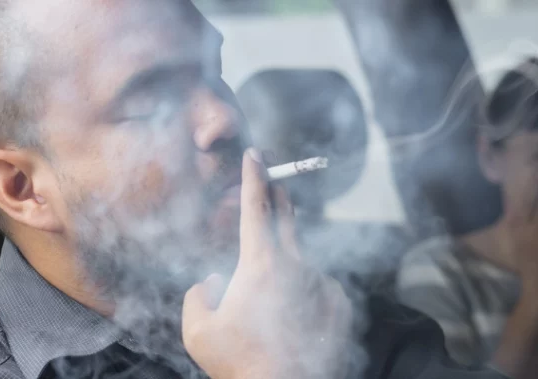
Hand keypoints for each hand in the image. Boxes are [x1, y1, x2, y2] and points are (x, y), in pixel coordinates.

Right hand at [181, 149, 353, 378]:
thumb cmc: (240, 363)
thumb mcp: (198, 331)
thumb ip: (198, 296)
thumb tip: (212, 282)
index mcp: (261, 263)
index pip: (256, 207)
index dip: (254, 177)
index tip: (256, 155)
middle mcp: (297, 265)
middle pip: (287, 218)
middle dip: (278, 196)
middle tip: (274, 183)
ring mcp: (322, 283)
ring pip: (300, 262)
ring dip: (285, 268)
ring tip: (269, 306)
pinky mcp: (340, 303)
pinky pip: (318, 287)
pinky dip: (305, 294)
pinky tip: (293, 320)